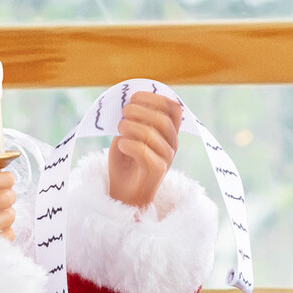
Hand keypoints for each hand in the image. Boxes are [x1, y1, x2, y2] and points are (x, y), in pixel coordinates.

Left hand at [108, 92, 182, 207]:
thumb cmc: (125, 162)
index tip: (134, 97)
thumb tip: (128, 102)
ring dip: (129, 127)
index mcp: (168, 133)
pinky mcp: (157, 170)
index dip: (155, 98)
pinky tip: (121, 145)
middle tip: (123, 113)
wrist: (124, 194)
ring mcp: (166, 158)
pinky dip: (127, 144)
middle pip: (162, 119)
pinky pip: (143, 150)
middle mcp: (171, 144)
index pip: (173, 109)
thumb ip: (131, 119)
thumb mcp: (127, 135)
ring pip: (151, 134)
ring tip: (118, 130)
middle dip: (139, 111)